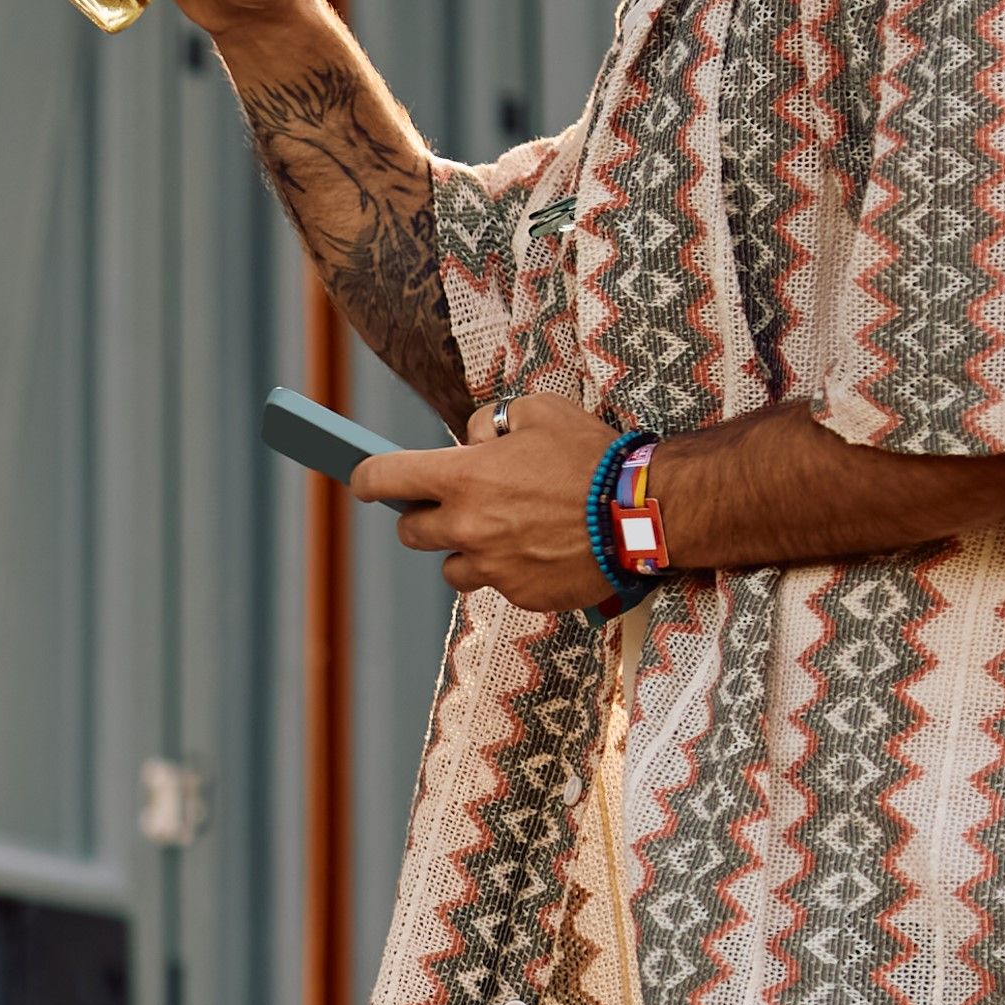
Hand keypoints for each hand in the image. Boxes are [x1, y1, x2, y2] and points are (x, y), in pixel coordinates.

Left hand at [356, 390, 612, 609]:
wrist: (643, 513)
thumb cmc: (592, 456)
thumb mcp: (539, 410)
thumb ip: (490, 421)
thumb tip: (472, 441)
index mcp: (464, 478)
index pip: (384, 479)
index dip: (365, 477)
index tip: (362, 479)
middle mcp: (468, 527)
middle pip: (411, 532)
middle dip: (424, 515)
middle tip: (456, 502)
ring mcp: (492, 567)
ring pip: (451, 567)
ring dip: (465, 549)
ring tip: (505, 530)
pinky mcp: (520, 594)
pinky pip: (496, 585)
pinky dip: (508, 569)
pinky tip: (540, 549)